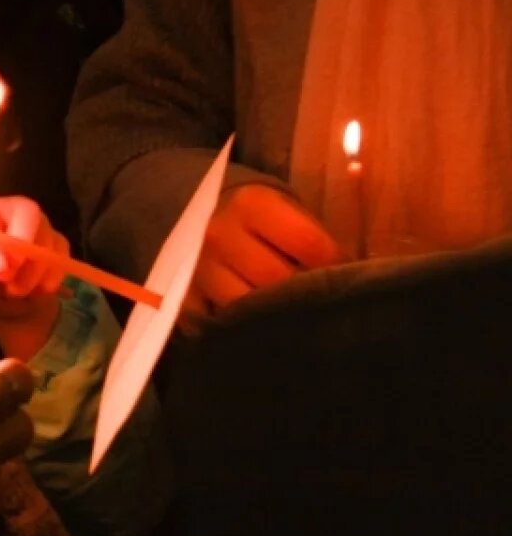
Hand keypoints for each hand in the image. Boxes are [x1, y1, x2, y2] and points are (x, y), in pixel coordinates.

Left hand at [0, 194, 65, 357]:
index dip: (0, 244)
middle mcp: (12, 210)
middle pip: (32, 216)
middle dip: (23, 255)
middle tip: (8, 282)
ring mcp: (37, 226)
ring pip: (48, 242)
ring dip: (33, 275)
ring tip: (12, 292)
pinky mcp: (54, 245)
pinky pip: (61, 259)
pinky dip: (49, 280)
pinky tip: (32, 292)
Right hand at [181, 184, 342, 332]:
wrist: (204, 215)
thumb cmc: (259, 218)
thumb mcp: (285, 210)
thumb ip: (312, 237)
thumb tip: (350, 273)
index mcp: (252, 205)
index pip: (308, 244)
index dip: (335, 265)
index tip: (348, 277)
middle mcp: (220, 235)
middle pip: (276, 279)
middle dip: (305, 294)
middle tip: (323, 302)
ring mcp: (199, 269)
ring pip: (246, 307)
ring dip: (273, 316)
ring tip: (292, 318)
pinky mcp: (185, 295)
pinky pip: (216, 323)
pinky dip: (239, 330)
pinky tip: (259, 329)